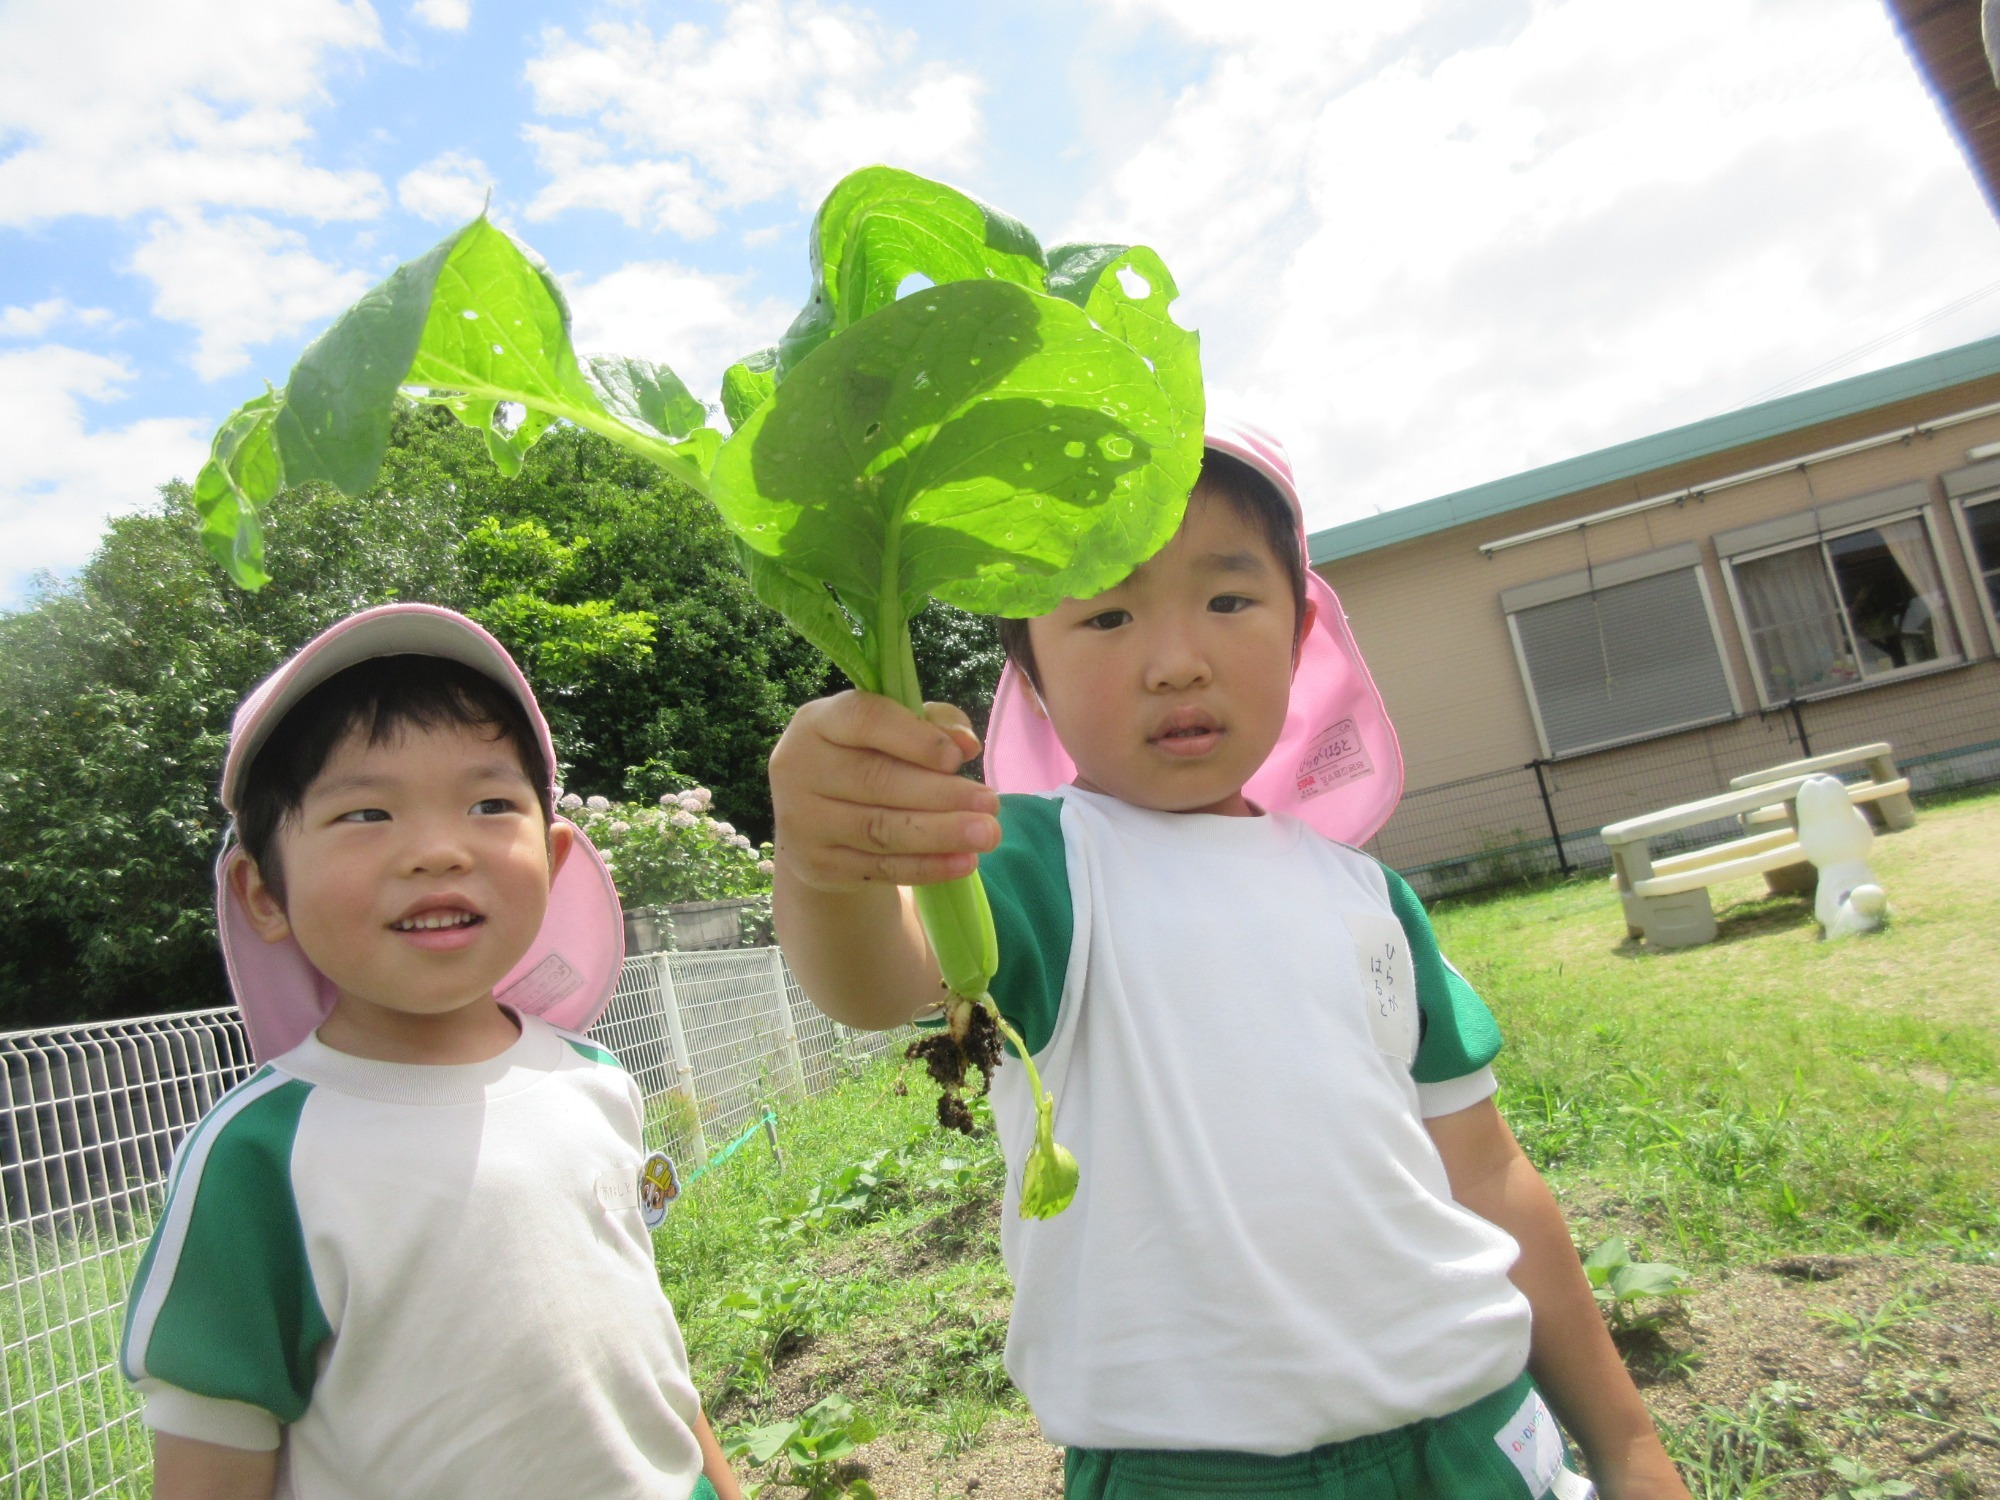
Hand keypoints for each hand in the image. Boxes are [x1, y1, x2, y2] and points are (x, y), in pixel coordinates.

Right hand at [768, 691, 999, 892]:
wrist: (817, 822)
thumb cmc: (866, 759)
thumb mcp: (892, 732)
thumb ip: (932, 724)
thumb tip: (966, 744)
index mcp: (816, 723)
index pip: (864, 719)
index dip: (914, 737)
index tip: (959, 758)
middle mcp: (799, 769)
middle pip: (876, 781)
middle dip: (941, 794)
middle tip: (992, 803)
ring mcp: (804, 822)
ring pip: (881, 829)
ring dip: (940, 833)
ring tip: (987, 834)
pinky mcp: (818, 866)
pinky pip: (881, 868)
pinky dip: (927, 867)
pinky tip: (964, 862)